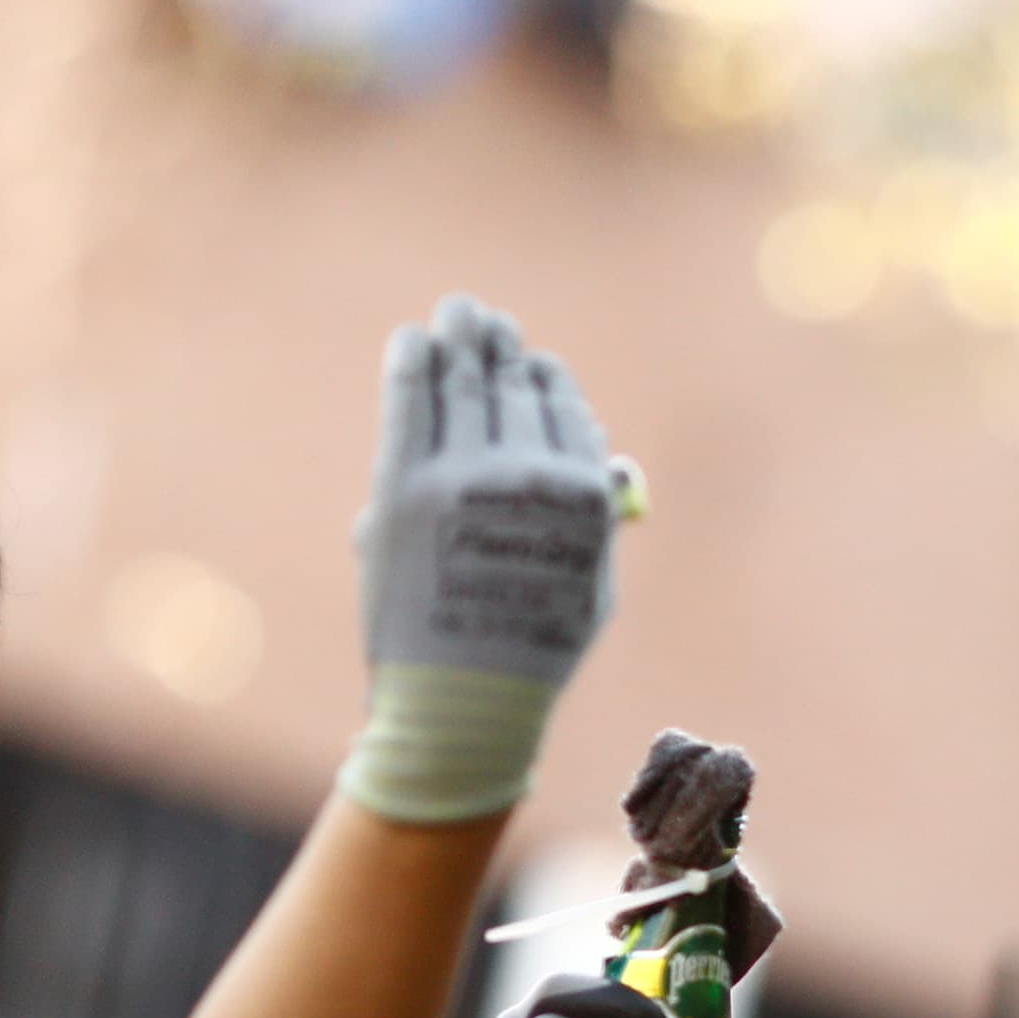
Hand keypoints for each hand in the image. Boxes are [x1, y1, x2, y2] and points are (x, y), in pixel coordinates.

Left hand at [341, 295, 627, 827]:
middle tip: (481, 316)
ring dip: (459, 341)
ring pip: (463, 387)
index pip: (563, 409)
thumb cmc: (531, 647)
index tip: (531, 363)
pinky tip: (412, 341)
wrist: (462, 701)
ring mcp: (460, 477)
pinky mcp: (403, 488)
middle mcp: (526, 475)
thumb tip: (615, 463)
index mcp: (579, 493)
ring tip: (456, 317)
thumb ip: (597, 517)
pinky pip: (410, 405)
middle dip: (497, 344)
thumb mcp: (588, 584)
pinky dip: (412, 364)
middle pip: (510, 388)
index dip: (544, 378)